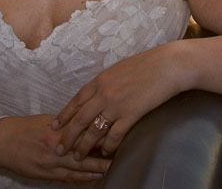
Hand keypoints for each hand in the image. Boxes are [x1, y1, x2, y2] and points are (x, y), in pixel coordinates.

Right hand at [0, 114, 109, 181]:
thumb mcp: (46, 120)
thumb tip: (84, 122)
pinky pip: (69, 178)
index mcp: (56, 129)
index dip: (99, 131)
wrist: (1, 143)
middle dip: (103, 150)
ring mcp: (51, 162)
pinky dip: (84, 178)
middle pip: (84, 149)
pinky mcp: (47, 174)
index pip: (83, 130)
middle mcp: (55, 146)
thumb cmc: (24, 128)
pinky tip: (96, 177)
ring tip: (113, 164)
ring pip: (79, 166)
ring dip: (97, 166)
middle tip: (120, 149)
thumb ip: (65, 124)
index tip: (114, 129)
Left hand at [53, 42, 186, 158]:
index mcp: (100, 81)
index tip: (54, 126)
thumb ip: (107, 83)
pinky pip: (115, 135)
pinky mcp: (131, 114)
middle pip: (80, 119)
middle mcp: (103, 93)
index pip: (76, 101)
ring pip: (94, 130)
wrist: (167, 66)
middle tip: (59, 149)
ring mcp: (116, 105)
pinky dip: (108, 145)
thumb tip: (99, 92)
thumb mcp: (119, 70)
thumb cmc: (146, 65)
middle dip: (67, 136)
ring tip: (78, 157)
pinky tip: (105, 153)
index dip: (64, 115)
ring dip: (84, 146)